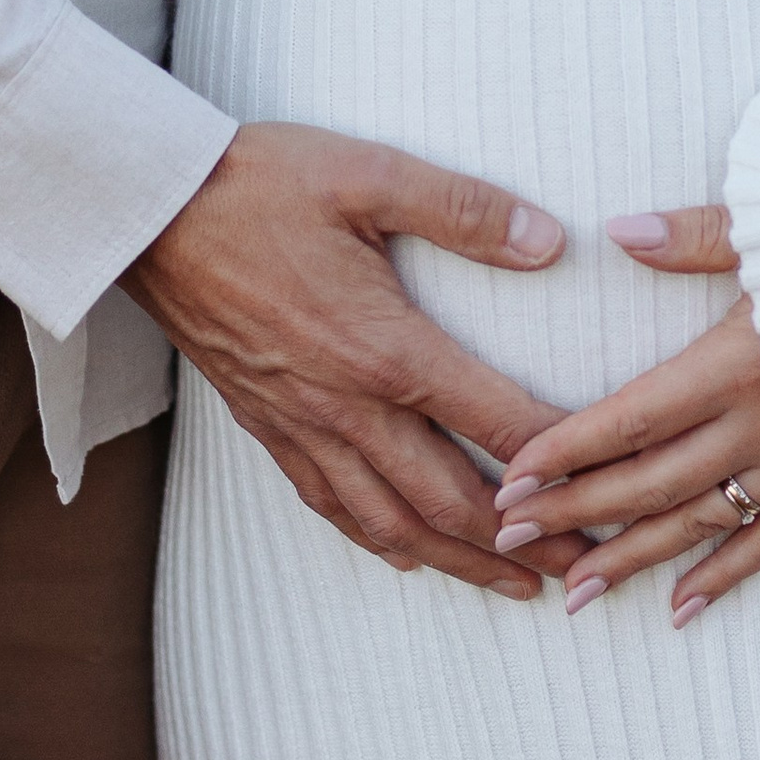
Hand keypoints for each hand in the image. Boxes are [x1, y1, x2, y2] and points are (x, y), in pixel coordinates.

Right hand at [125, 123, 583, 601]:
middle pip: (453, 501)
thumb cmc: (257, 183)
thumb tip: (548, 242)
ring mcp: (303, 425)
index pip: (494, 422)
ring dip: (463, 561)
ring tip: (519, 585)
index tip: (612, 484)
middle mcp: (347, 405)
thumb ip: (463, 209)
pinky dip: (383, 542)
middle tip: (588, 570)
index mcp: (384, 346)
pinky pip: (333, 509)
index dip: (559, 461)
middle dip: (528, 541)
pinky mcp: (267, 428)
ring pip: (394, 524)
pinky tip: (409, 553)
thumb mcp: (367, 173)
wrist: (147, 211)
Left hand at [489, 204, 759, 625]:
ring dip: (633, 558)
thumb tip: (617, 230)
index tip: (510, 478)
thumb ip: (697, 236)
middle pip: (650, 480)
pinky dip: (725, 577)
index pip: (628, 418)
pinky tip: (681, 609)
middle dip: (575, 510)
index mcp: (738, 361)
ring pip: (701, 523)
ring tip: (575, 593)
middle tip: (510, 536)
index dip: (565, 450)